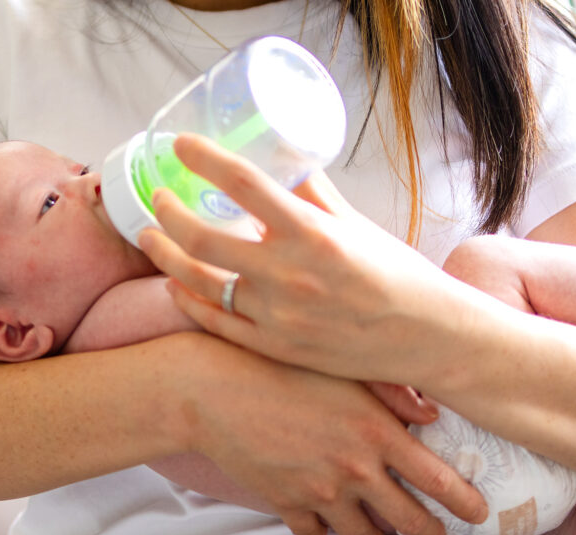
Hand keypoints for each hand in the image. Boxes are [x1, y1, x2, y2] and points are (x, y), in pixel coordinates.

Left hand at [137, 133, 462, 384]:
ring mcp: (278, 316)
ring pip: (200, 282)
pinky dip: (188, 300)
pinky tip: (174, 285)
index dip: (205, 159)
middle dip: (168, 212)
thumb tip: (284, 160)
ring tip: (150, 237)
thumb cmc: (396, 275)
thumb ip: (313, 195)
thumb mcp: (356, 224)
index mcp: (313, 234)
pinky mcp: (275, 347)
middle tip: (158, 197)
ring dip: (165, 256)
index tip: (181, 145)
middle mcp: (290, 275)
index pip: (245, 185)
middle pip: (203, 237)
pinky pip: (216, 323)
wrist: (424, 338)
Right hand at [161, 333, 486, 534]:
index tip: (477, 514)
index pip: (438, 480)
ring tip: (381, 529)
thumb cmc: (279, 366)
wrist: (213, 387)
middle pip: (408, 521)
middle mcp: (354, 469)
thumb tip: (432, 414)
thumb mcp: (343, 367)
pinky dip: (322, 529)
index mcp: (376, 432)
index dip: (464, 503)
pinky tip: (324, 516)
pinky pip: (313, 532)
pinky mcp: (285, 503)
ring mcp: (319, 491)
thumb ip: (393, 393)